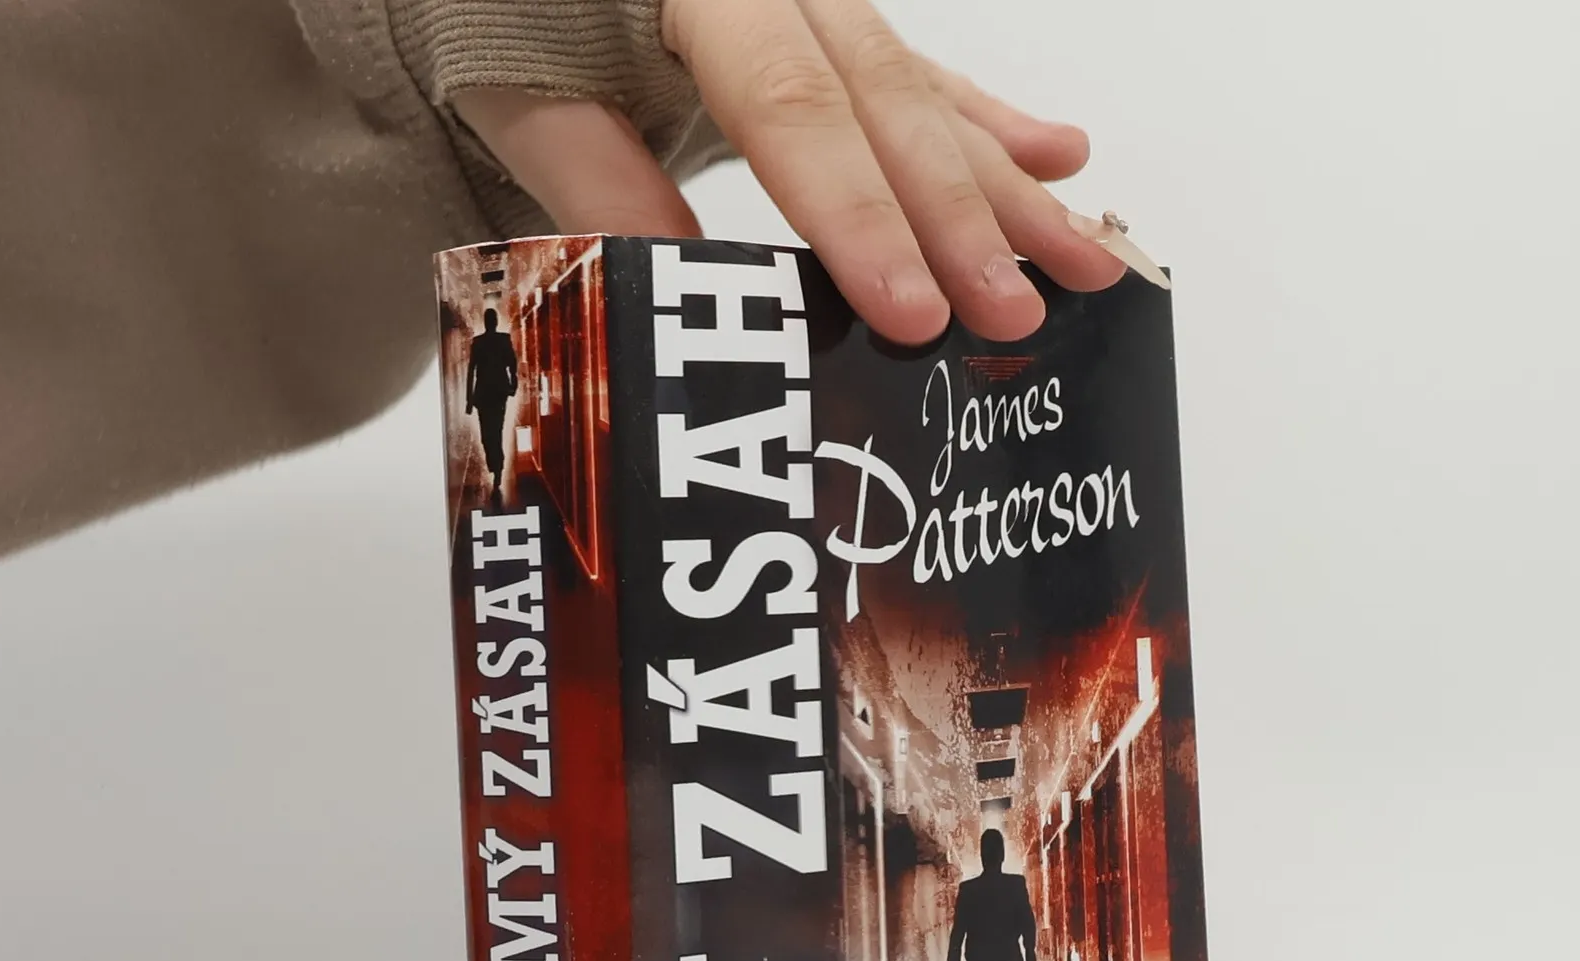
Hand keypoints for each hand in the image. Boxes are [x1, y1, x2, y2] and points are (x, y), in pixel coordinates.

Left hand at [453, 0, 1124, 344]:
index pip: (792, 108)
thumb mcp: (521, 87)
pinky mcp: (829, 24)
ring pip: (923, 91)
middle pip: (884, 103)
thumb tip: (679, 289)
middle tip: (1014, 311)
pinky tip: (1060, 157)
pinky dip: (989, 124)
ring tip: (1080, 257)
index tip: (910, 311)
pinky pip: (921, 75)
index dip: (857, 215)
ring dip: (1007, 184)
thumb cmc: (500, 16)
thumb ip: (599, 178)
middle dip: (960, 217)